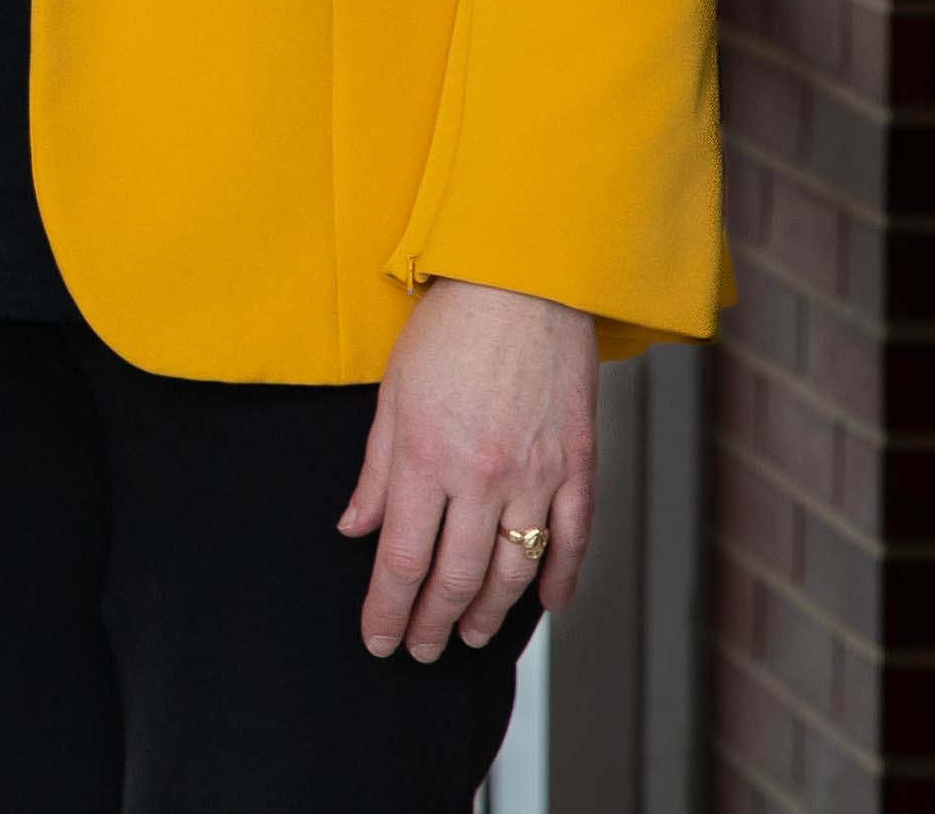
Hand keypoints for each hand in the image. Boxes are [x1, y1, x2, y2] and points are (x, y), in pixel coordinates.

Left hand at [341, 278, 595, 658]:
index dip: (387, 609)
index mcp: (425, 458)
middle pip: (455, 576)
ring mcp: (536, 476)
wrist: (524, 284)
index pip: (401, 559)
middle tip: (420, 650)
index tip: (378, 638)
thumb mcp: (391, 394)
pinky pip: (573, 540)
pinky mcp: (579, 467)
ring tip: (468, 634)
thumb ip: (375, 471)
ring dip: (488, 613)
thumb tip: (354, 527)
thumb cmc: (451, 329)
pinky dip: (559, 580)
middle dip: (433, 623)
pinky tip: (545, 605)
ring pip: (513, 570)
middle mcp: (481, 476)